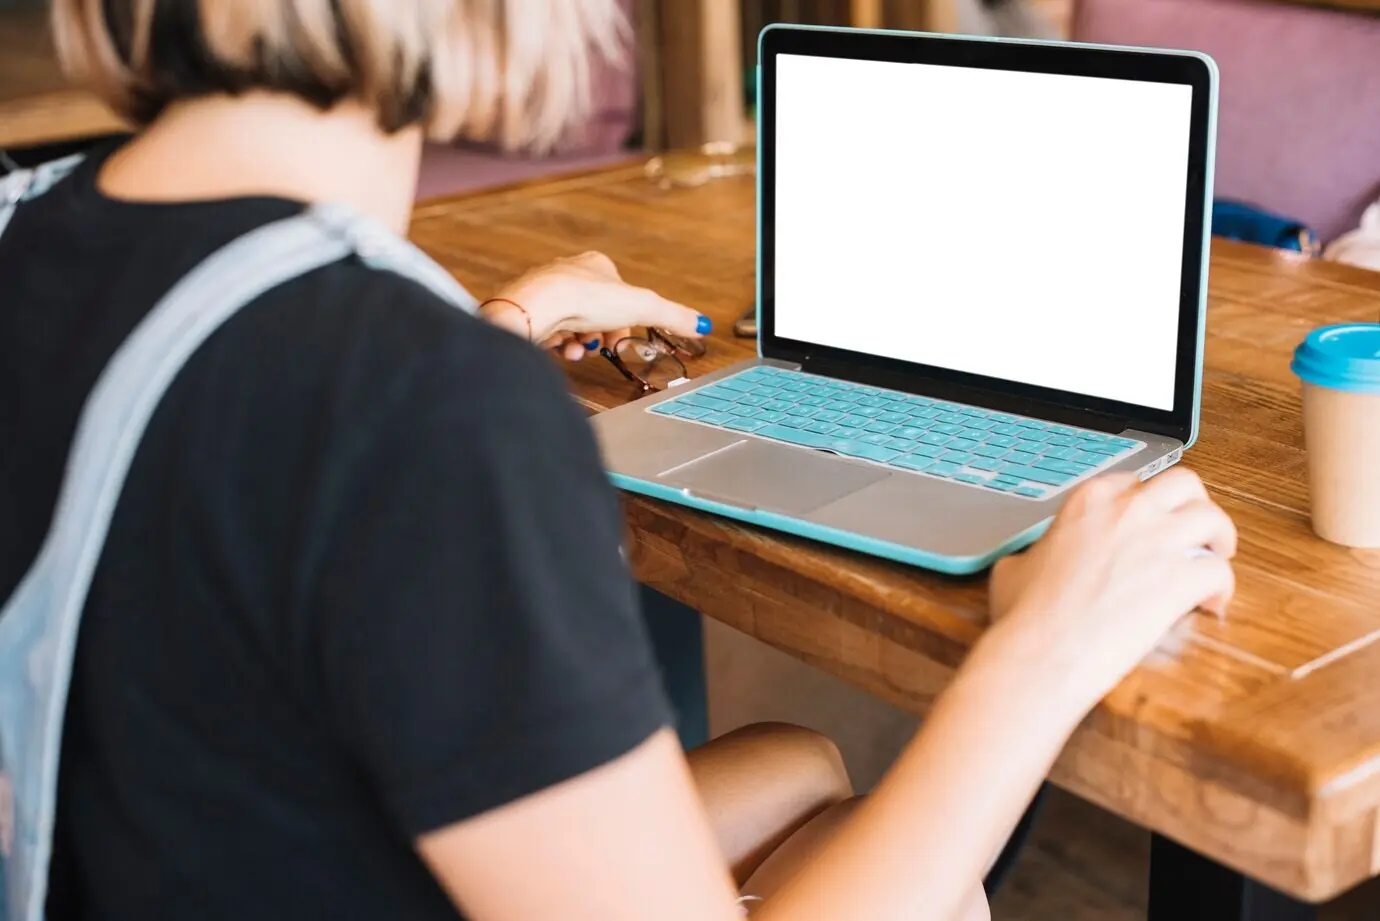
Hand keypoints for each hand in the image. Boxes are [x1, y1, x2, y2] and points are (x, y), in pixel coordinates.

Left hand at [480, 252, 710, 360]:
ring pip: (572, 325)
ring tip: (576, 350)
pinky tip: (560, 350)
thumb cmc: (582, 299)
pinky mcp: (528, 312)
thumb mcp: (642, 307)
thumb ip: (673, 317)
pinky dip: (558, 346)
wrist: (534, 308)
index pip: (618, 294)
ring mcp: (545, 293)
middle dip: (600, 336)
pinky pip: (549, 332)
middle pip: (595, 313)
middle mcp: (567, 274)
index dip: (624, 320)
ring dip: (579, 344)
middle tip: (599, 346)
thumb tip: (702, 324)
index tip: (622, 336)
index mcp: (595, 264)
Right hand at [985, 468, 1236, 707]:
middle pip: (1184, 483)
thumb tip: (1028, 563)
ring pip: (1213, 517)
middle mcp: (1128, 511)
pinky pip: (1219, 571)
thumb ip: (1034, 555)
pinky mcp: (1180, 579)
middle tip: (1194, 532)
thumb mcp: (1013, 569)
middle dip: (1194, 505)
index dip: (1148, 504)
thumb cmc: (1025, 615)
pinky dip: (1221, 588)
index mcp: (1088, 501)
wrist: (1043, 649)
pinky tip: (1209, 604)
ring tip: (1212, 563)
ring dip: (1218, 539)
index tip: (1150, 522)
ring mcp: (1157, 541)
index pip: (1134, 482)